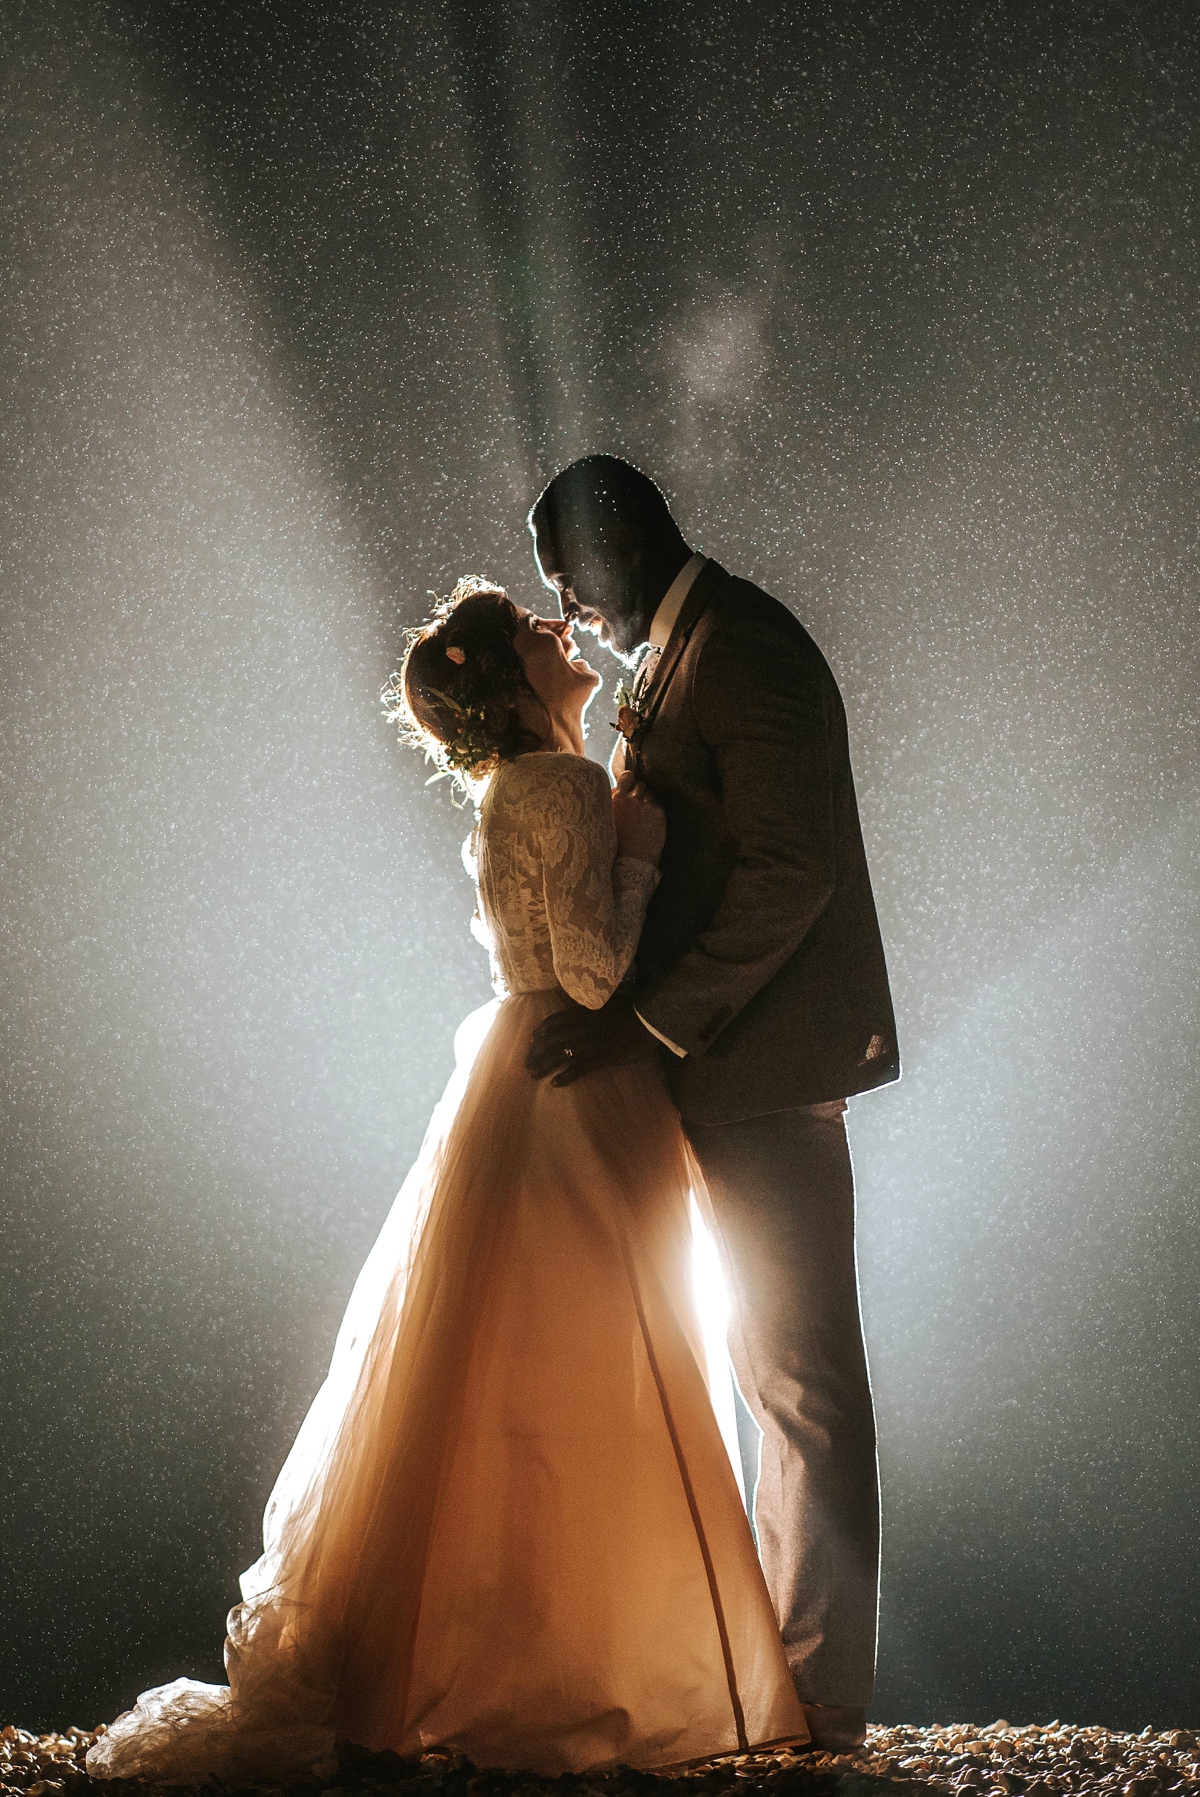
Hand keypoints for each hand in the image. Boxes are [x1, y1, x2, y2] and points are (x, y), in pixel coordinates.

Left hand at [525, 992, 657, 1084]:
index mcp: (580, 1014)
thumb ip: (586, 1007)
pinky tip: (554, 1084)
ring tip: (533, 1074)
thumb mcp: (602, 1003)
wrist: (646, 1023)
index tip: (532, 1040)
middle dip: (536, 1052)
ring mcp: (589, 1045)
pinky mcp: (599, 1059)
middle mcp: (580, 1029)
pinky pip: (578, 1070)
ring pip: (559, 1056)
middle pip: (551, 1041)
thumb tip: (573, 1009)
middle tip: (527, 1062)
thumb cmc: (627, 1011)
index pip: (553, 1022)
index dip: (540, 1032)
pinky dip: (565, 1077)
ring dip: (543, 1066)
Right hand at [611, 770, 665, 864]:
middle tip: (636, 805)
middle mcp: (633, 799)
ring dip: (647, 801)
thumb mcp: (606, 818)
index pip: (627, 776)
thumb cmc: (615, 841)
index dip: (629, 779)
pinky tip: (649, 823)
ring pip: (650, 794)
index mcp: (618, 799)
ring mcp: (648, 806)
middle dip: (638, 792)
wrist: (632, 860)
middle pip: (640, 784)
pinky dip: (655, 811)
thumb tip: (617, 787)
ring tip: (642, 816)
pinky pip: (658, 805)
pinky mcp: (660, 813)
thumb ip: (611, 800)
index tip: (629, 783)